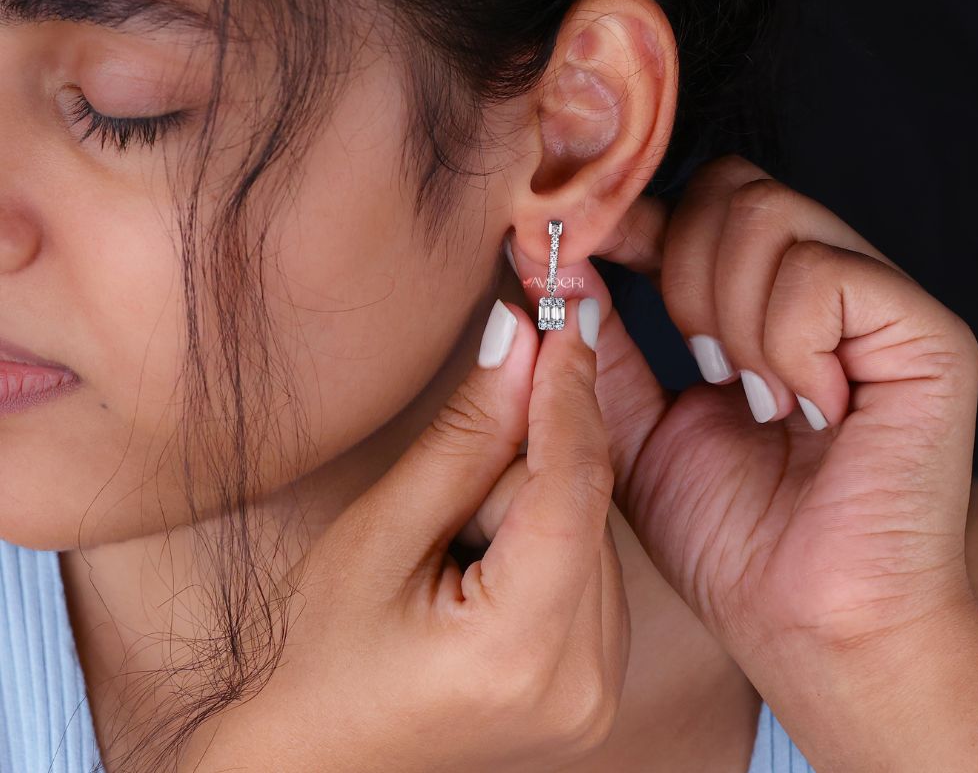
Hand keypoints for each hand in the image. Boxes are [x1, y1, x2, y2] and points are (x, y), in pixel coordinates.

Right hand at [179, 297, 628, 772]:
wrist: (310, 761)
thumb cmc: (317, 655)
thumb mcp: (380, 532)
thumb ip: (464, 435)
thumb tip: (521, 340)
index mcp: (519, 651)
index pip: (572, 486)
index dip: (568, 393)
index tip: (562, 319)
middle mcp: (583, 682)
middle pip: (585, 505)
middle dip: (526, 466)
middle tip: (445, 500)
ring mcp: (596, 693)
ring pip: (590, 530)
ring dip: (531, 507)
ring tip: (450, 554)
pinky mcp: (595, 686)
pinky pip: (590, 569)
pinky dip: (544, 542)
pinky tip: (483, 570)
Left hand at [507, 154, 977, 668]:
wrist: (808, 625)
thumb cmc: (730, 536)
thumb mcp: (636, 427)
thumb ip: (602, 343)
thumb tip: (559, 263)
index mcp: (763, 299)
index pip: (699, 202)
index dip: (634, 217)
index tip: (575, 250)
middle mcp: (827, 284)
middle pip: (732, 188)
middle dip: (680, 268)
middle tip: (697, 361)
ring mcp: (881, 305)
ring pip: (770, 218)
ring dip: (729, 313)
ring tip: (750, 392)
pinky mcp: (928, 339)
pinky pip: (823, 278)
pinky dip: (785, 342)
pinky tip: (798, 405)